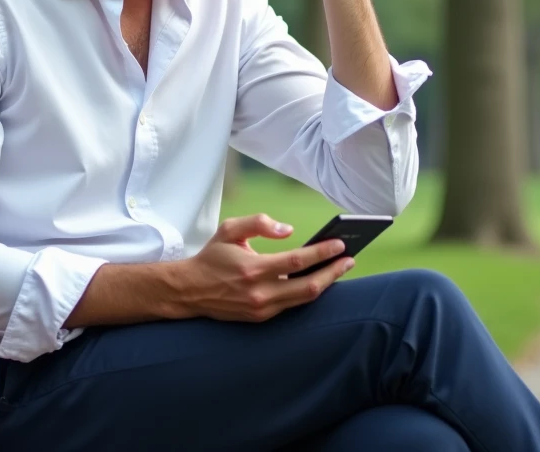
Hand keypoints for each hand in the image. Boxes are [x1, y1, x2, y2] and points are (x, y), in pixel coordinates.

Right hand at [174, 213, 353, 321]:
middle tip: (349, 259)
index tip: (340, 245)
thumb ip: (260, 223)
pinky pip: (292, 305)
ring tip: (339, 268)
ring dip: (325, 284)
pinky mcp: (262, 318)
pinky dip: (308, 293)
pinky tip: (319, 280)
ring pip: (304, 300)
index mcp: (254, 269)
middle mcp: (260, 293)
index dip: (322, 253)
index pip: (298, 261)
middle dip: (333, 272)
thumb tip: (288, 230)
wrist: (190, 290)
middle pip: (309, 287)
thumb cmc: (212, 256)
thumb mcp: (230, 229)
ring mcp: (262, 309)